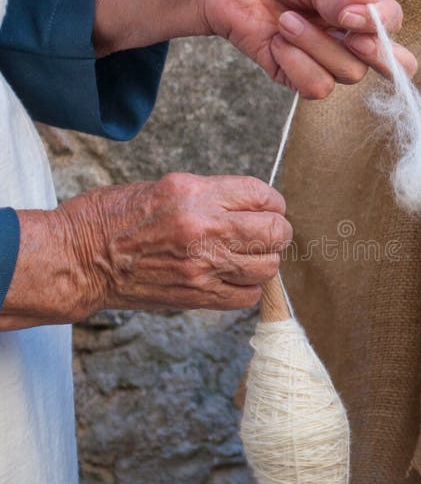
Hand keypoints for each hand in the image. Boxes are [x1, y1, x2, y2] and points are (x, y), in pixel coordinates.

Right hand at [0, 173, 291, 328]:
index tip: (268, 207)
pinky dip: (247, 288)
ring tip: (246, 256)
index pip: (262, 195)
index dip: (272, 202)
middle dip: (276, 231)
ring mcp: (203, 265)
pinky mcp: (197, 295)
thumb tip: (249, 207)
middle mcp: (204, 229)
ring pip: (268, 267)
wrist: (81, 259)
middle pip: (275, 232)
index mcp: (195, 193)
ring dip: (263, 261)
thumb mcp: (165, 187)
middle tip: (264, 233)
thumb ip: (211, 196)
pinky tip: (231, 278)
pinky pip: (247, 296)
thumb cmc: (113, 218)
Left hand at [199, 0, 417, 97]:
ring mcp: (322, 58)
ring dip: (316, 46)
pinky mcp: (294, 75)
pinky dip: (297, 64)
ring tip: (286, 20)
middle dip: (375, 54)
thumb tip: (365, 17)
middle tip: (352, 37)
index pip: (392, 26)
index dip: (384, 27)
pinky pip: (316, 87)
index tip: (355, 14)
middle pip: (389, 66)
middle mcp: (346, 36)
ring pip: (347, 74)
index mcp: (357, 7)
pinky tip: (277, 42)